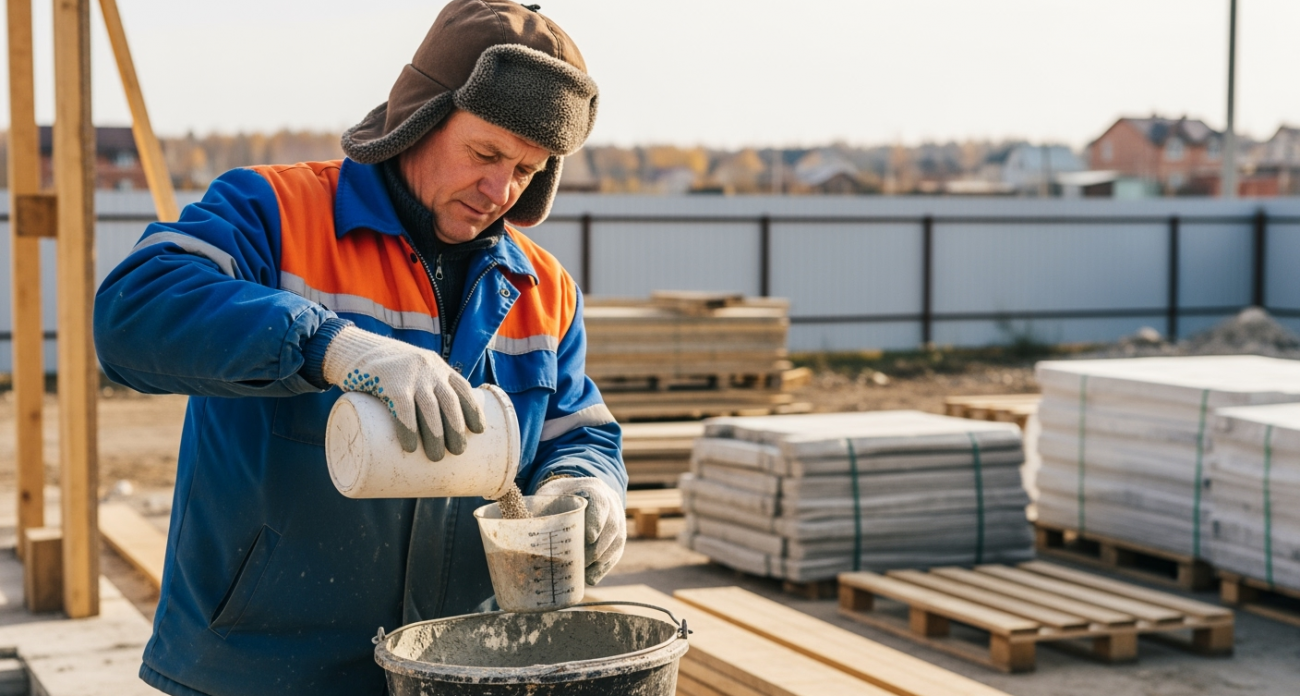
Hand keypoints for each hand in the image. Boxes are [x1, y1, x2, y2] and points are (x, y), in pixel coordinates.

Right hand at [322, 326, 484, 460]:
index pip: (463, 389)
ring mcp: (410, 375)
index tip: (479, 431)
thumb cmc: (389, 371)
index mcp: (439, 368)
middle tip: (458, 452)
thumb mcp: (413, 372)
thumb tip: (436, 431)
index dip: (473, 410)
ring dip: (436, 435)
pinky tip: (411, 445)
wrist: (357, 349)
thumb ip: (426, 390)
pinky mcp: (389, 383)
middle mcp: (429, 370)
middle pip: (449, 402)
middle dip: (456, 429)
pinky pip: (403, 408)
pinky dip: (409, 428)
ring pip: (430, 408)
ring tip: (436, 457)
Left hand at [535, 476, 624, 584]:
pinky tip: (591, 578)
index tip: (588, 537)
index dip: (597, 520)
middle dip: (599, 547)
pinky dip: (604, 567)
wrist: (578, 492)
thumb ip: (537, 509)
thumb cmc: (558, 496)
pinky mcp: (617, 534)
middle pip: (612, 525)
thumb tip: (512, 529)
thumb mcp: (547, 496)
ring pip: (617, 540)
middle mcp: (610, 502)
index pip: (600, 502)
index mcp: (592, 488)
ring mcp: (617, 518)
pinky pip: (616, 552)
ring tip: (585, 574)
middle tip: (583, 561)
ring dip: (603, 560)